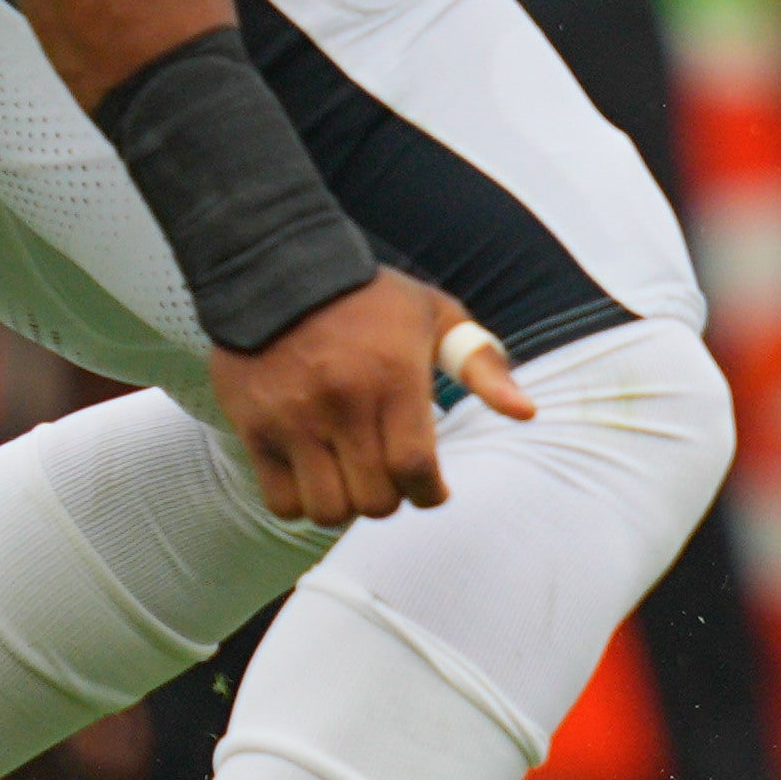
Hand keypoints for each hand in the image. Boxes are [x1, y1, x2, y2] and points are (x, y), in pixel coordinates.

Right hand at [208, 267, 534, 526]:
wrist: (276, 270)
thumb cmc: (370, 299)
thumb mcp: (436, 315)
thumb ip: (482, 364)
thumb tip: (526, 413)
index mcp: (394, 378)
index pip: (414, 468)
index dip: (430, 494)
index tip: (434, 491)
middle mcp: (342, 404)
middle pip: (374, 498)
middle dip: (393, 500)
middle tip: (394, 481)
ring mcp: (294, 420)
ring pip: (327, 509)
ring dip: (349, 507)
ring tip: (356, 482)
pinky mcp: (254, 430)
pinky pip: (281, 501)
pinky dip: (303, 505)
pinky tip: (319, 481)